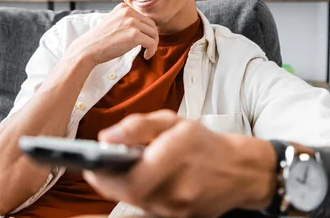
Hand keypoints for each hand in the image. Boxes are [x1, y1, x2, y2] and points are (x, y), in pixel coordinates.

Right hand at [66, 3, 158, 66]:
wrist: (88, 48)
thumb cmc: (100, 40)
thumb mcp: (114, 22)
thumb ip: (127, 21)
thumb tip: (145, 29)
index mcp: (123, 7)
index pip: (144, 18)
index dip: (146, 30)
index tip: (143, 40)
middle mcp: (128, 12)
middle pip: (151, 25)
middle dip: (152, 37)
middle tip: (148, 48)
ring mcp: (132, 22)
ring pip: (153, 33)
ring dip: (153, 45)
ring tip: (147, 52)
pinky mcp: (134, 34)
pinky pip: (151, 43)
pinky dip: (152, 50)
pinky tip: (146, 56)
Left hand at [83, 110, 276, 217]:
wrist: (239, 170)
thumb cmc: (202, 143)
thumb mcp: (171, 122)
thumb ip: (137, 126)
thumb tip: (105, 137)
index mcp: (175, 158)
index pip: (128, 179)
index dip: (103, 174)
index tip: (89, 163)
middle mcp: (177, 190)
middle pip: (128, 195)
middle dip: (107, 182)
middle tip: (96, 167)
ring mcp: (179, 211)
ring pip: (136, 204)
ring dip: (121, 189)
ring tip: (114, 173)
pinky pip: (147, 212)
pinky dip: (135, 199)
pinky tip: (130, 186)